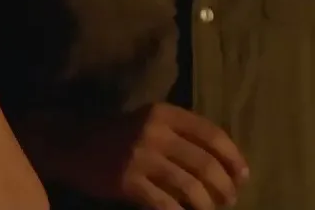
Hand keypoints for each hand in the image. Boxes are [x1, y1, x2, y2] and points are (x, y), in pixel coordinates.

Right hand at [66, 104, 250, 209]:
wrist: (71, 144)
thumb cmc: (118, 135)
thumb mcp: (149, 122)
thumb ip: (181, 134)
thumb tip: (224, 163)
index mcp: (164, 113)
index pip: (211, 134)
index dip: (233, 157)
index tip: (243, 176)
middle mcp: (154, 132)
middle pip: (205, 163)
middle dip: (224, 186)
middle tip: (230, 199)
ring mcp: (139, 158)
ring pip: (189, 187)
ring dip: (207, 204)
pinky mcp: (127, 181)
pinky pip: (165, 204)